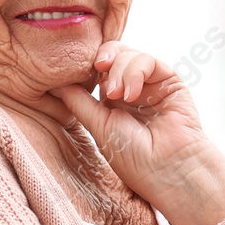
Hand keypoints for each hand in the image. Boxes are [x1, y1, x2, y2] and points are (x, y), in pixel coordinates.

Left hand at [48, 42, 224, 224]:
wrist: (170, 170)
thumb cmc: (134, 158)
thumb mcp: (98, 126)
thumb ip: (78, 101)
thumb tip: (55, 82)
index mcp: (112, 103)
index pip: (96, 71)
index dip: (87, 66)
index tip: (75, 72)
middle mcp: (131, 90)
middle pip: (112, 56)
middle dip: (102, 58)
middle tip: (98, 69)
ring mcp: (150, 85)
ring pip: (128, 54)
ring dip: (119, 69)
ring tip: (118, 95)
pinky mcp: (169, 81)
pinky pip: (148, 60)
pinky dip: (135, 70)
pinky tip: (131, 94)